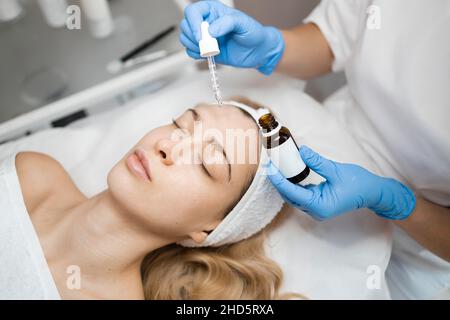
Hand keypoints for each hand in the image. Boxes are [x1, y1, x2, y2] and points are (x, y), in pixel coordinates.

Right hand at [180, 0, 284, 74]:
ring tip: (210, 50)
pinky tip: (208, 55)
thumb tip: (210, 30)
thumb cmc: (253, 33)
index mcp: (213, 10)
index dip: (193, 24)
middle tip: (209, 45)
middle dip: (194, 37)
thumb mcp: (243, 24)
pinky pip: (190, 51)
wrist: (258, 51)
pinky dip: (195, 54)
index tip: (201, 36)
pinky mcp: (205, 49)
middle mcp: (206, 21)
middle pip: (186, 25)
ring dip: (194, 46)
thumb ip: (227, 23)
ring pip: (185, 38)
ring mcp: (204, 36)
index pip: (193, 11)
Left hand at [268, 146, 415, 220]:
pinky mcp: (318, 204)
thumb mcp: (336, 170)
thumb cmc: (359, 183)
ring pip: (293, 197)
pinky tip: (287, 173)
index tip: (270, 168)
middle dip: (278, 181)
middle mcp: (315, 211)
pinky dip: (292, 185)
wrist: (373, 193)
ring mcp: (316, 209)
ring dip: (284, 183)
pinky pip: (300, 195)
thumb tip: (301, 151)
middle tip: (270, 165)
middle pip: (289, 196)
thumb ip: (316, 162)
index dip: (278, 180)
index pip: (292, 192)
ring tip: (275, 168)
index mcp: (319, 206)